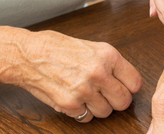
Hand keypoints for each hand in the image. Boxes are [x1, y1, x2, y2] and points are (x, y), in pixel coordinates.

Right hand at [12, 30, 142, 121]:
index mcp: (107, 55)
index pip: (135, 82)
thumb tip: (125, 79)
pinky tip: (74, 98)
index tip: (123, 87)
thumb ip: (109, 63)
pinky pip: (86, 117)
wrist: (28, 55)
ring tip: (86, 94)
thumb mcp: (90, 46)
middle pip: (124, 101)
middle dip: (116, 100)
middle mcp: (98, 72)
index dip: (129, 87)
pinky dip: (81, 112)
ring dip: (98, 107)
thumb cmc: (56, 47)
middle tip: (105, 94)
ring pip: (106, 112)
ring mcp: (84, 90)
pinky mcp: (70, 104)